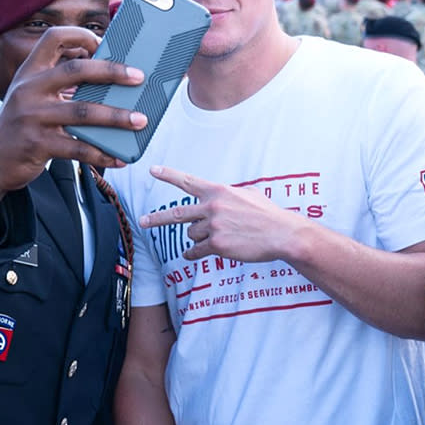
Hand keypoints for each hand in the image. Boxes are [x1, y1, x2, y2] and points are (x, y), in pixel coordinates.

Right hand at [0, 26, 147, 205]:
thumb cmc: (23, 126)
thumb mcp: (33, 98)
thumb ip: (60, 87)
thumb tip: (111, 85)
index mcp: (29, 72)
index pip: (53, 38)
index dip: (81, 35)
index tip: (105, 43)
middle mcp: (28, 89)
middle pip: (76, 70)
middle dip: (112, 72)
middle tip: (139, 77)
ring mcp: (32, 117)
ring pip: (83, 112)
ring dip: (117, 117)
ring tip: (140, 120)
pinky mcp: (37, 144)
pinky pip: (78, 147)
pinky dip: (102, 153)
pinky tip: (119, 157)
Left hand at [139, 166, 304, 262]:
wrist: (282, 234)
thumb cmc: (268, 214)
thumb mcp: (248, 195)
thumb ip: (228, 195)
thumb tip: (219, 198)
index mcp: (219, 191)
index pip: (188, 182)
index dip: (168, 175)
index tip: (152, 170)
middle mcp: (212, 207)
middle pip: (177, 213)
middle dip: (157, 219)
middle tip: (142, 221)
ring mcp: (214, 226)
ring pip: (191, 234)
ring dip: (198, 237)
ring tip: (213, 237)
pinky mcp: (217, 245)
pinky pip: (196, 251)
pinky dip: (192, 254)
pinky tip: (192, 255)